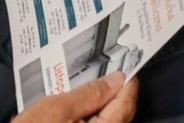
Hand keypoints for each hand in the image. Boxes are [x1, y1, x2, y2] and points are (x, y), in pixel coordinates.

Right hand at [13, 74, 137, 122]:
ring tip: (84, 88)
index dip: (127, 82)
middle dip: (114, 92)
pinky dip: (90, 115)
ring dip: (100, 103)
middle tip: (105, 72)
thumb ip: (88, 94)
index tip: (125, 66)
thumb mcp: (56, 109)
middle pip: (119, 113)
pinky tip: (77, 106)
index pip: (126, 104)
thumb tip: (114, 80)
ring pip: (107, 120)